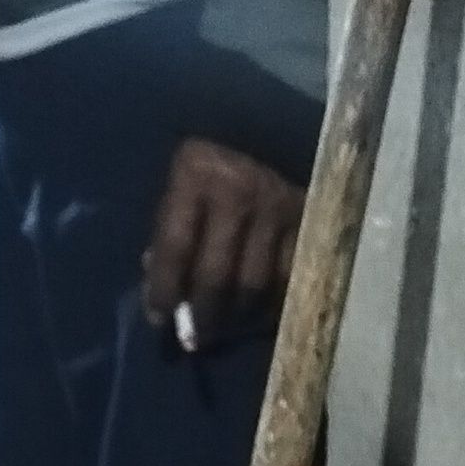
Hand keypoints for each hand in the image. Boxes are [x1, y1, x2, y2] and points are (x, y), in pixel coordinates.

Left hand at [141, 138, 303, 348]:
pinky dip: (272, 304)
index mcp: (196, 174)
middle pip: (218, 276)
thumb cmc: (210, 159)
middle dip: (202, 315)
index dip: (165, 289)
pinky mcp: (308, 222)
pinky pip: (288, 281)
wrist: (267, 125)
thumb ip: (169, 227)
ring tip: (223, 330)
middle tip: (192, 341)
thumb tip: (157, 280)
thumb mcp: (179, 180)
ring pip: (254, 286)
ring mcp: (278, 209)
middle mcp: (239, 191)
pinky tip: (258, 315)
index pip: (177, 247)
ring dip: (236, 316)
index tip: (157, 319)